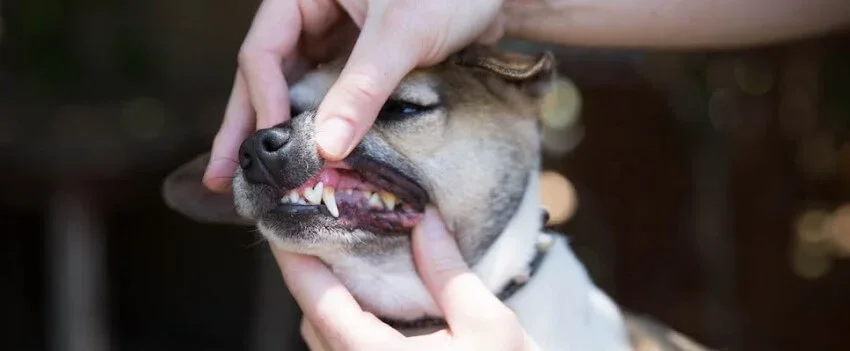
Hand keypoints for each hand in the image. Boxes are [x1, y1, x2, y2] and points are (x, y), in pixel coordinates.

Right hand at [204, 0, 505, 192]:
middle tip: (226, 175)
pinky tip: (307, 161)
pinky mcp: (359, 65)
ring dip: (277, 133)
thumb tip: (328, 145)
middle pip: (268, 75)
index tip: (268, 143)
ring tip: (256, 180)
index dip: (260, 98)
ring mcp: (335, 42)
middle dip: (248, 125)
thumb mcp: (402, 34)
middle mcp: (313, 16)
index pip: (264, 49)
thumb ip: (364, 87)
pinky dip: (317, 130)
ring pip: (294, 91)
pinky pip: (327, 99)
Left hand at [270, 208, 538, 350]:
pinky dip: (346, 326)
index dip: (296, 261)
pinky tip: (374, 306)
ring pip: (325, 342)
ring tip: (351, 264)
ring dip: (329, 304)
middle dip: (314, 277)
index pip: (318, 303)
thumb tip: (425, 221)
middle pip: (314, 321)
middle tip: (327, 234)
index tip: (283, 226)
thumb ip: (448, 272)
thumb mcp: (488, 325)